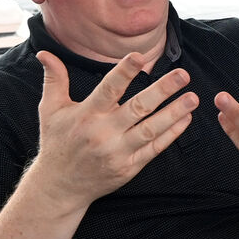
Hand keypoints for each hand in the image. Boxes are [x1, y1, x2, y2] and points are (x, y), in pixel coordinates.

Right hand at [32, 51, 197, 208]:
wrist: (60, 186)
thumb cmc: (57, 143)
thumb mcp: (50, 110)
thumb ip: (54, 80)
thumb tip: (45, 53)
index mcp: (87, 114)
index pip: (109, 88)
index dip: (125, 71)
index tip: (141, 56)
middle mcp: (104, 132)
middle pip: (138, 108)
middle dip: (163, 90)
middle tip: (183, 75)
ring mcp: (119, 151)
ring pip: (152, 129)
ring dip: (174, 113)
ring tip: (193, 98)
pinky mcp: (129, 167)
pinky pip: (155, 149)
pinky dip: (171, 134)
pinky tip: (186, 119)